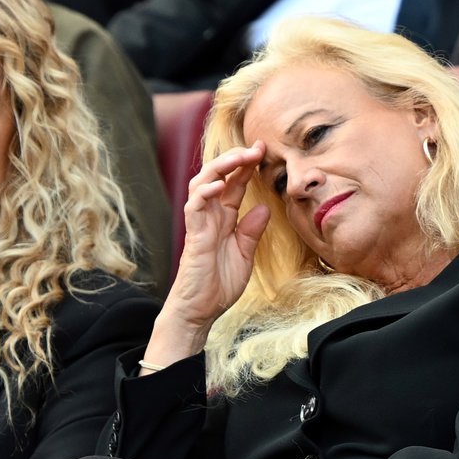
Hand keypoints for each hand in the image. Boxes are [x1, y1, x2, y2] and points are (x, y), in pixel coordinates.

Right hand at [150, 142, 272, 365]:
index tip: (263, 149)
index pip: (235, 183)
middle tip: (257, 147)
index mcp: (224, 218)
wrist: (200, 311)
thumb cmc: (219, 285)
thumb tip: (265, 207)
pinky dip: (205, 192)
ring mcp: (200, 222)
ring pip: (203, 182)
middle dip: (236, 158)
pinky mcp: (193, 234)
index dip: (247, 165)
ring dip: (220, 166)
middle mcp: (210, 215)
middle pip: (218, 175)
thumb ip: (252, 230)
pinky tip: (219, 184)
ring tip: (239, 156)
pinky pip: (194, 206)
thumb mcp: (244, 254)